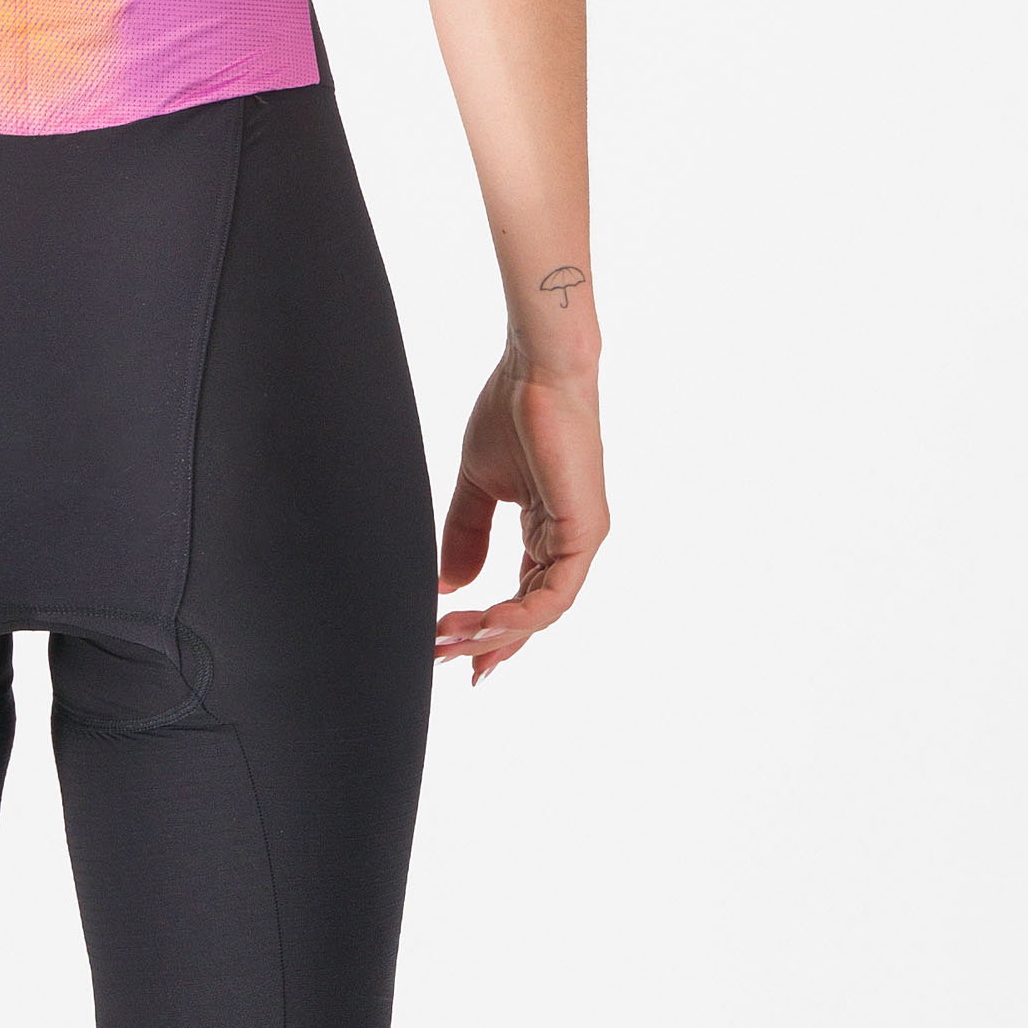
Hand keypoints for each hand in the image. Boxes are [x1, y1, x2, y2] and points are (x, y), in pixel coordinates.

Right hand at [437, 352, 607, 683]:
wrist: (535, 369)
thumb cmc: (512, 411)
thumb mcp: (478, 484)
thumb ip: (466, 534)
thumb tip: (450, 585)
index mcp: (548, 532)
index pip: (524, 597)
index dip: (489, 628)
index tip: (451, 648)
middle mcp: (569, 543)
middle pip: (531, 614)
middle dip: (487, 642)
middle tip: (443, 658)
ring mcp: (580, 540)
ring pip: (542, 612)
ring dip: (494, 632)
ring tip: (450, 639)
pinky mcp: (584, 532)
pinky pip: (554, 594)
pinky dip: (519, 615)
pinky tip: (484, 622)